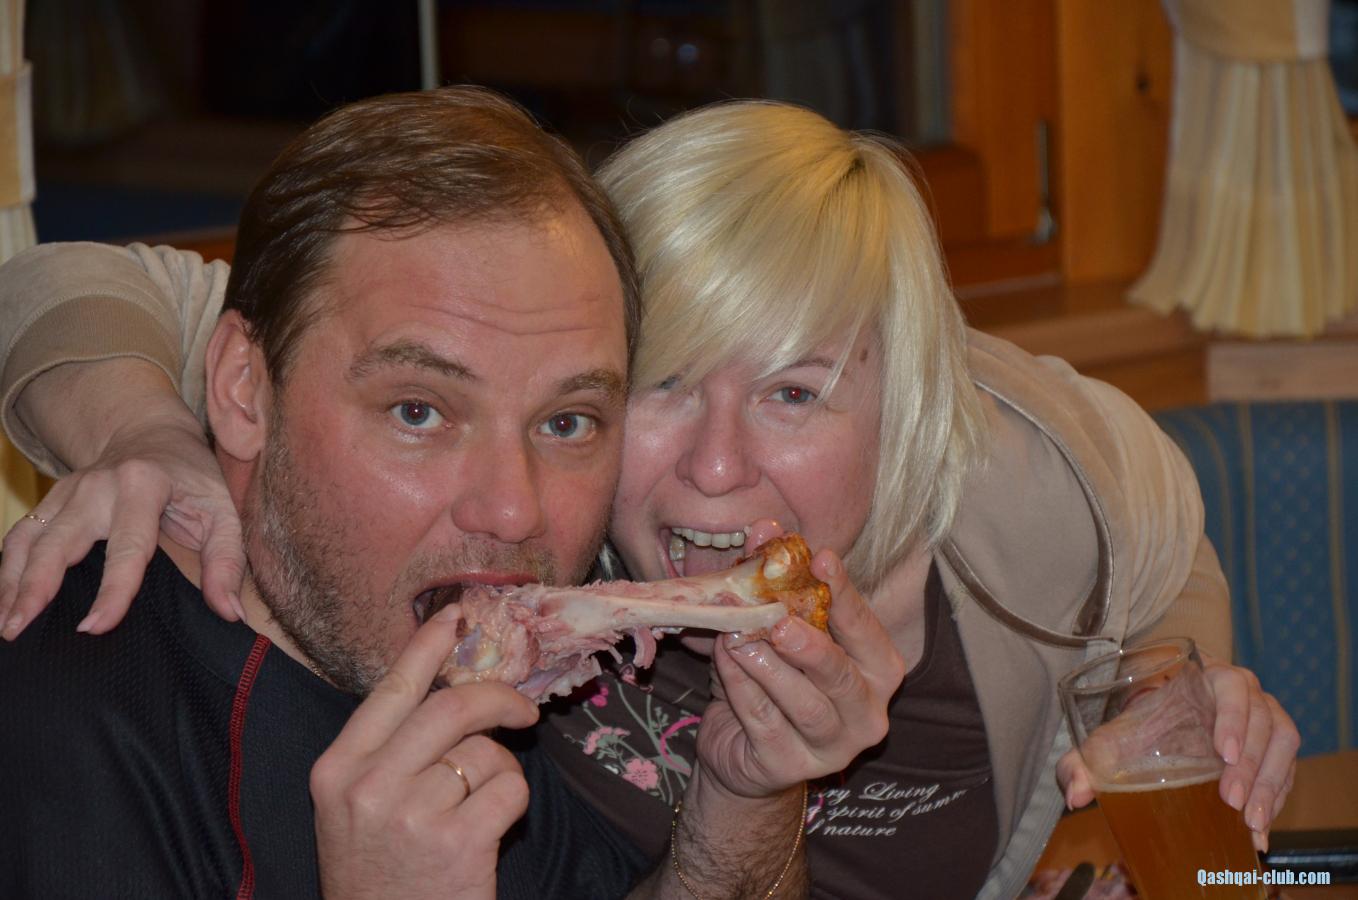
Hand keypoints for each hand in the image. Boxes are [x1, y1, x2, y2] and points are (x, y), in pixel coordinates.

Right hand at [0, 413, 244, 638]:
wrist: (154, 433)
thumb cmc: (193, 478)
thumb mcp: (224, 512)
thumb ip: (228, 561)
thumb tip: (229, 612)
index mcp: (144, 485)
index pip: (127, 546)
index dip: (113, 589)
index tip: (95, 627)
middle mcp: (97, 485)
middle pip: (59, 541)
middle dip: (35, 586)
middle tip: (18, 630)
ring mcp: (67, 490)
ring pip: (28, 538)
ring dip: (10, 582)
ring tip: (5, 626)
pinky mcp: (51, 498)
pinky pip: (21, 535)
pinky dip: (7, 568)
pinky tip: (3, 601)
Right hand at [311, 606, 539, 899]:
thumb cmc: (379, 875)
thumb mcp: (358, 808)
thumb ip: (391, 751)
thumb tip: (450, 687)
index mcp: (337, 769)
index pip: (391, 689)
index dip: (428, 647)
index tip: (456, 617)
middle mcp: (368, 786)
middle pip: (451, 707)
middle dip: (499, 699)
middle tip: (524, 711)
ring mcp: (411, 815)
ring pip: (485, 751)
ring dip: (502, 769)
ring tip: (483, 806)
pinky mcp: (456, 843)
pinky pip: (510, 788)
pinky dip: (515, 802)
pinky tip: (493, 831)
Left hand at [693, 547, 905, 796]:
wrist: (741, 750)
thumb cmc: (772, 680)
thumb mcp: (777, 629)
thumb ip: (775, 583)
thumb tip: (764, 529)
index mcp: (877, 670)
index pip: (866, 629)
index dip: (844, 594)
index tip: (820, 558)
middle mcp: (867, 713)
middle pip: (843, 677)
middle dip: (813, 647)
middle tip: (781, 622)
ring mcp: (832, 748)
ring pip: (805, 705)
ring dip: (770, 668)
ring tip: (740, 639)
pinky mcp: (789, 767)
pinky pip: (765, 723)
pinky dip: (742, 688)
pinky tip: (726, 660)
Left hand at [1056, 654, 1298, 850]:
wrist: (1159, 730)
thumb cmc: (1135, 728)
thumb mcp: (1106, 742)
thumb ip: (1082, 762)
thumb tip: (1074, 794)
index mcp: (1206, 675)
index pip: (1231, 686)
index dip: (1232, 716)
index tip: (1221, 753)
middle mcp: (1244, 692)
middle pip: (1262, 720)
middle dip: (1250, 764)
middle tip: (1232, 801)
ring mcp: (1265, 718)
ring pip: (1283, 744)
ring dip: (1271, 783)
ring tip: (1251, 821)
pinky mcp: (1274, 747)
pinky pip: (1287, 767)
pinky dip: (1278, 798)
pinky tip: (1260, 830)